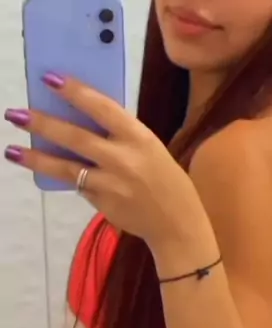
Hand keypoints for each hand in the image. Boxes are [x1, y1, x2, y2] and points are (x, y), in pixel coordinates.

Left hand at [4, 74, 196, 249]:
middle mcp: (123, 159)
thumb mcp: (150, 149)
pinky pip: (78, 186)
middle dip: (42, 124)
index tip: (50, 79)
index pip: (102, 108)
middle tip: (15, 114)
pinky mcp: (102, 204)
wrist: (177, 224)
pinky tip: (46, 170)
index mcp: (139, 137)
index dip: (74, 92)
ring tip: (11, 151)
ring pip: (66, 168)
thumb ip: (121, 136)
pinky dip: (65, 177)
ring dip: (36, 158)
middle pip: (75, 137)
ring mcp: (111, 184)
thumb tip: (85, 120)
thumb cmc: (166, 181)